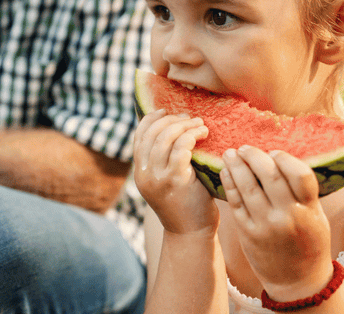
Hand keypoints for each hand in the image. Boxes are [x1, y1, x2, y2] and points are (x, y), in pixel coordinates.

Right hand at [133, 109, 217, 235]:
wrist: (191, 234)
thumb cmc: (186, 205)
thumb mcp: (167, 181)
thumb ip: (164, 160)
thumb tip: (173, 130)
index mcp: (140, 173)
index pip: (139, 136)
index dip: (152, 118)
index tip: (167, 111)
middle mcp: (144, 174)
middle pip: (152, 133)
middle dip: (172, 119)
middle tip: (190, 118)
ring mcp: (157, 178)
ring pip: (165, 137)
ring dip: (184, 125)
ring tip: (200, 124)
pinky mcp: (175, 180)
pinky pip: (180, 148)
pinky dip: (192, 135)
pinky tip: (204, 134)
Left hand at [221, 147, 333, 300]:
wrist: (298, 281)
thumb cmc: (309, 242)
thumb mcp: (316, 216)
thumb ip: (301, 192)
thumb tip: (279, 160)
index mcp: (309, 210)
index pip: (299, 174)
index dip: (285, 158)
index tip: (274, 152)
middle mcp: (287, 216)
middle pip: (269, 175)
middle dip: (254, 156)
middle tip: (245, 148)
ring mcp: (265, 225)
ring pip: (247, 187)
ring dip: (236, 166)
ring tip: (229, 153)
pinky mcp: (248, 233)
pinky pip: (235, 203)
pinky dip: (228, 184)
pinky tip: (225, 172)